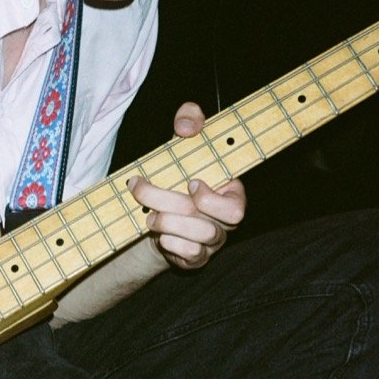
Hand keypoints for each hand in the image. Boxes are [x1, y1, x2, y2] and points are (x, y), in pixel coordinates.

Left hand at [127, 102, 245, 269]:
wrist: (157, 208)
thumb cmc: (177, 172)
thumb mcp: (183, 141)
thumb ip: (190, 120)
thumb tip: (187, 128)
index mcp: (230, 194)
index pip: (236, 207)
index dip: (212, 200)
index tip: (190, 183)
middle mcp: (225, 222)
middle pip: (208, 223)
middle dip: (170, 206)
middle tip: (142, 192)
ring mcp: (212, 243)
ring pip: (198, 240)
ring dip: (167, 224)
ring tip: (149, 216)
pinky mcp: (197, 259)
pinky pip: (190, 257)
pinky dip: (170, 245)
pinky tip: (159, 236)